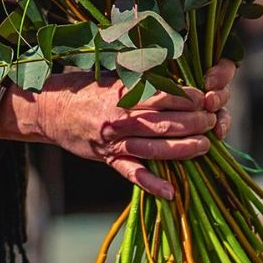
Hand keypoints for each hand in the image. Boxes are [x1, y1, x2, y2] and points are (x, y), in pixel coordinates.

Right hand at [0, 59, 236, 199]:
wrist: (50, 110)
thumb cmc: (83, 88)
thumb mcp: (109, 76)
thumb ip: (136, 78)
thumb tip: (167, 69)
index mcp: (121, 94)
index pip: (160, 95)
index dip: (185, 97)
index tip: (204, 97)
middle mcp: (119, 118)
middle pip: (163, 122)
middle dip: (192, 122)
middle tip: (212, 121)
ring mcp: (113, 141)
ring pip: (153, 148)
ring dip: (182, 150)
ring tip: (205, 146)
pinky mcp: (107, 158)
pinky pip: (131, 173)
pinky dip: (151, 184)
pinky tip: (171, 192)